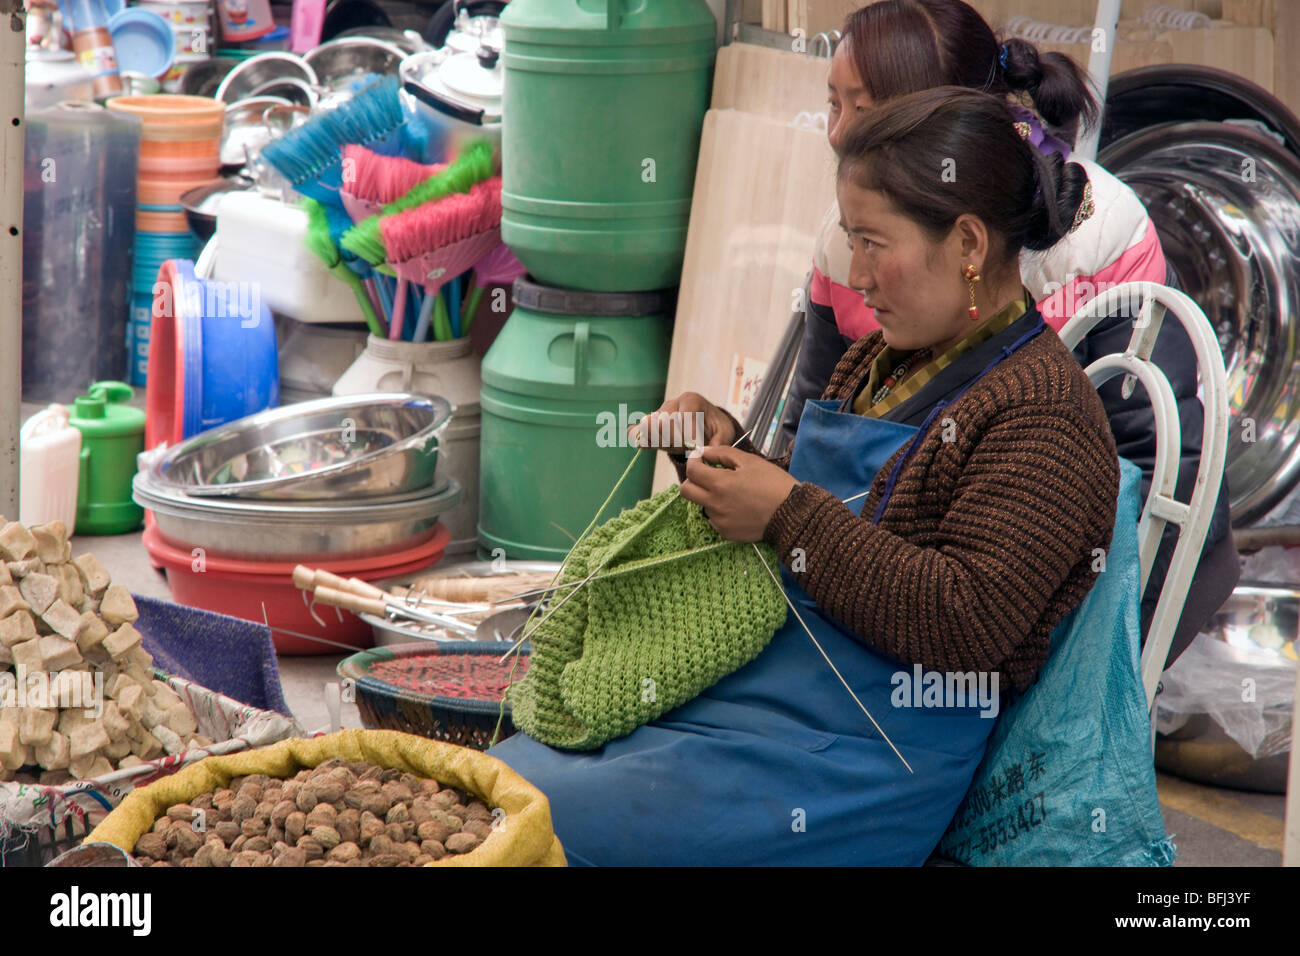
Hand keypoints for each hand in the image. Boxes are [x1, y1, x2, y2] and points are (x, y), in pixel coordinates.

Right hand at [628, 391, 736, 455]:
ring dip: (661, 442)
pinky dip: (640, 438)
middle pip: (665, 423)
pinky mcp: (650, 426)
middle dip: (676, 440)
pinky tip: (642, 443)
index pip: (683, 417)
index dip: (689, 435)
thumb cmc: (715, 427)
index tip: (695, 447)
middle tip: (687, 447)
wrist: (705, 423)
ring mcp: (659, 414)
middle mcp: (672, 403)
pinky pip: (638, 430)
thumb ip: (718, 442)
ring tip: (674, 446)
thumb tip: (703, 452)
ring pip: (652, 428)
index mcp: (691, 400)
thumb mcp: (724, 432)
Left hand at [680, 446, 798, 541]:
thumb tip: (704, 452)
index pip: (691, 470)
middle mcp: (714, 504)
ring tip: (732, 492)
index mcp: (719, 484)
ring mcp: (719, 521)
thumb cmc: (773, 483)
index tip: (702, 459)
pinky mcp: (726, 533)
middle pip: (686, 491)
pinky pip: (714, 519)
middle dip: (693, 479)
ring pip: (701, 504)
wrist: (792, 514)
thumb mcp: (750, 461)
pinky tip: (738, 507)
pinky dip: (720, 511)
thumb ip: (723, 453)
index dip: (694, 461)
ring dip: (709, 495)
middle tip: (707, 475)